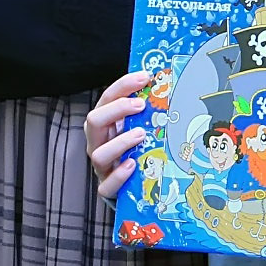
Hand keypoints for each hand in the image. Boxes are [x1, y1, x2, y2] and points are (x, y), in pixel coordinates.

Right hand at [85, 71, 151, 202]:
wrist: (128, 184)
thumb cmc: (135, 149)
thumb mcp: (138, 126)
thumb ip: (148, 111)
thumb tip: (171, 87)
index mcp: (105, 122)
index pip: (107, 98)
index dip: (123, 86)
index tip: (144, 77)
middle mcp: (99, 142)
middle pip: (94, 120)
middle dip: (117, 109)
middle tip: (141, 105)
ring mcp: (102, 166)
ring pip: (98, 153)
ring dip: (120, 143)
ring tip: (140, 135)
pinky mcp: (107, 187)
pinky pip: (107, 185)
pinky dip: (119, 175)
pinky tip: (133, 166)